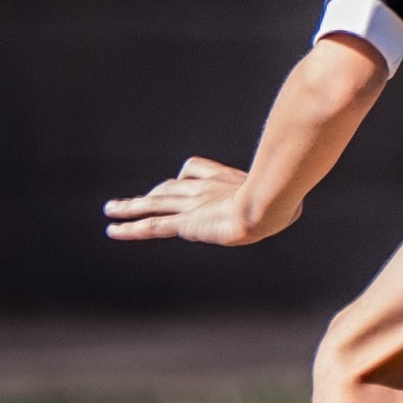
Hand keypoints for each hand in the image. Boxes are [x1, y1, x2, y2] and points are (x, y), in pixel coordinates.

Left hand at [103, 157, 276, 245]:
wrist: (269, 204)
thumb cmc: (282, 199)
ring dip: (128, 207)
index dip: (182, 178)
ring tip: (109, 208)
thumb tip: (293, 202)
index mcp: (222, 182)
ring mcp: (191, 207)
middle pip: (168, 189)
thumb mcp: (283, 193)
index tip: (176, 183)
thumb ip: (281, 191)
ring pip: (151, 205)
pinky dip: (129, 228)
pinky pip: (150, 226)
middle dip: (151, 194)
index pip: (193, 172)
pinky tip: (111, 230)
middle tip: (134, 200)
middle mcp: (202, 191)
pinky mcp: (185, 224)